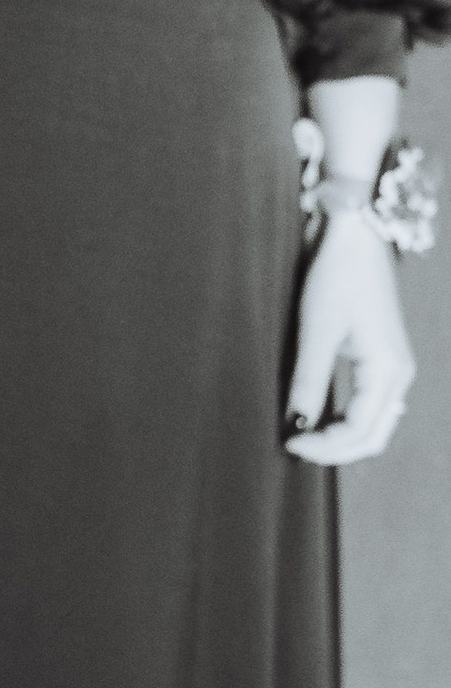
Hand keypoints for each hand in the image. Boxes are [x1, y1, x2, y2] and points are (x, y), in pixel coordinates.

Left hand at [286, 214, 414, 463]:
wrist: (356, 237)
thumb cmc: (339, 277)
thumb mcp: (318, 331)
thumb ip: (308, 381)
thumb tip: (297, 425)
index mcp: (388, 370)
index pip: (359, 429)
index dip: (324, 446)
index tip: (288, 444)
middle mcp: (398, 374)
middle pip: (372, 435)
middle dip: (335, 450)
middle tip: (294, 449)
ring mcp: (393, 368)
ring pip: (373, 424)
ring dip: (341, 439)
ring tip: (302, 438)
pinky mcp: (381, 360)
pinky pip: (369, 406)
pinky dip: (346, 421)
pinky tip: (317, 421)